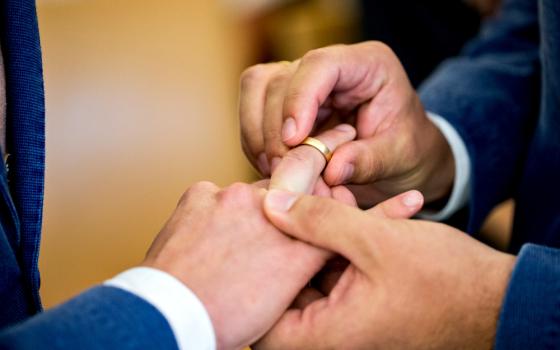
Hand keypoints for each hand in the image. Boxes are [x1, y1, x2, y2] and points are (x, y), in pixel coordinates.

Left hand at [142, 182, 328, 349]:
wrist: (169, 316)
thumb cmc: (223, 318)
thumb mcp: (282, 301)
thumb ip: (301, 263)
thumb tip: (306, 245)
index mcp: (299, 246)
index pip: (317, 220)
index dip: (308, 227)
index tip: (297, 235)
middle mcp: (275, 214)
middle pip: (285, 203)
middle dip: (275, 219)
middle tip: (254, 247)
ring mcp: (236, 198)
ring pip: (249, 196)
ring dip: (242, 215)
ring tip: (223, 247)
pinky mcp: (202, 193)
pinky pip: (214, 195)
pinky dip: (211, 212)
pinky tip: (203, 238)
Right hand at [240, 42, 454, 206]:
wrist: (400, 157)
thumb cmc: (406, 149)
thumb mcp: (399, 156)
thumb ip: (370, 161)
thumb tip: (333, 171)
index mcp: (367, 65)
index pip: (319, 65)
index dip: (299, 99)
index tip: (294, 140)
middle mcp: (330, 66)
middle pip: (279, 80)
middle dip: (274, 129)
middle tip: (284, 170)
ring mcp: (303, 81)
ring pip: (257, 90)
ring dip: (259, 135)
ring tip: (276, 171)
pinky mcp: (285, 101)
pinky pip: (253, 113)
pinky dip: (256, 143)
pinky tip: (273, 167)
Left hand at [257, 191, 514, 348]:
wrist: (500, 303)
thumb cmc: (445, 282)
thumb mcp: (374, 241)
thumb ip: (317, 220)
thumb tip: (271, 202)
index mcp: (325, 335)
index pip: (259, 315)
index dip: (253, 270)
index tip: (259, 229)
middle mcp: (331, 336)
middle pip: (285, 288)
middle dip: (294, 240)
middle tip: (302, 202)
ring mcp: (347, 323)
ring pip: (313, 276)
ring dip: (323, 237)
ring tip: (340, 199)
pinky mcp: (362, 307)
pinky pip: (339, 275)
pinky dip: (345, 246)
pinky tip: (361, 211)